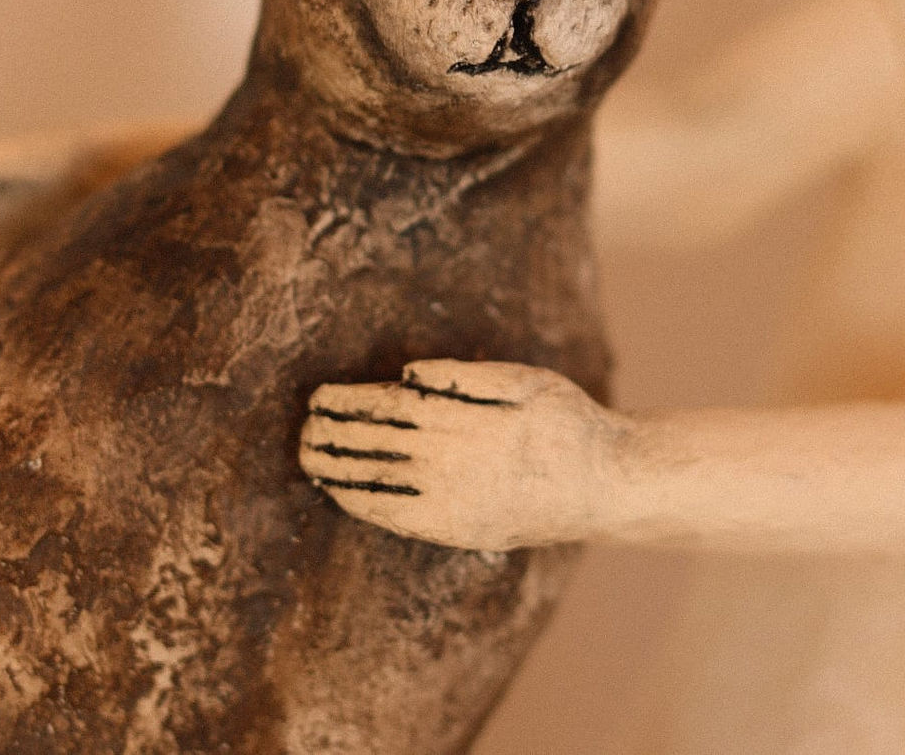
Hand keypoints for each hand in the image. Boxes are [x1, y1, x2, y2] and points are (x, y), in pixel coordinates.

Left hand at [300, 359, 622, 550]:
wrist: (603, 485)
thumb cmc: (565, 421)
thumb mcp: (523, 381)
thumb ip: (464, 376)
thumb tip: (406, 375)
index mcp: (462, 422)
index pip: (386, 410)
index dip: (348, 404)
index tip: (318, 396)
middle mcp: (449, 465)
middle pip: (373, 445)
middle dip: (332, 434)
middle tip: (301, 424)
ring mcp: (450, 503)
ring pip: (377, 482)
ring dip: (335, 468)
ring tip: (306, 455)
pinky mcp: (455, 530)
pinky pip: (395, 516)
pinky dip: (361, 502)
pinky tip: (339, 492)